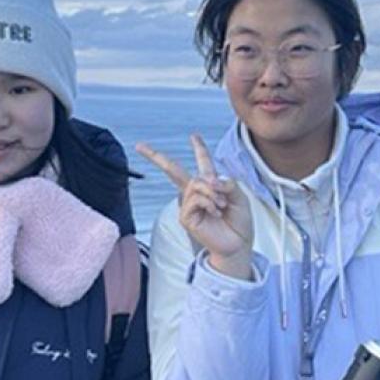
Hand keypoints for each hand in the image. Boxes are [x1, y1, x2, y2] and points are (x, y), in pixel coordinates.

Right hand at [136, 135, 254, 278]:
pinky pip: (194, 198)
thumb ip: (227, 183)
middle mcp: (196, 193)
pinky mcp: (186, 216)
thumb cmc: (239, 222)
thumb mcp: (239, 196)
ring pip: (195, 183)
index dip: (199, 148)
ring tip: (221, 204)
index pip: (203, 163)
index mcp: (211, 185)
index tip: (193, 136)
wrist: (238, 243)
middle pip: (173, 170)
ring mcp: (189, 204)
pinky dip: (208, 201)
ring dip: (212, 192)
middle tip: (139, 145)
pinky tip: (215, 211)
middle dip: (155, 157)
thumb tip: (210, 179)